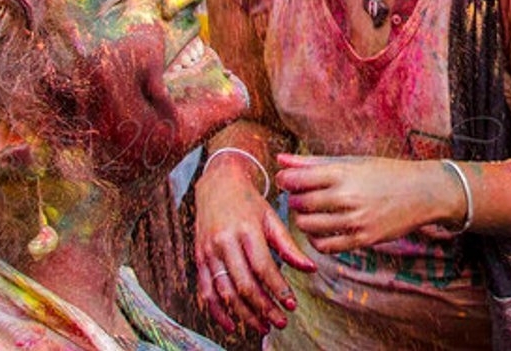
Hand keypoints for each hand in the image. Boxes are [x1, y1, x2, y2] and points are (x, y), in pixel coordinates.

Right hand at [194, 151, 315, 334]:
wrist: (218, 184)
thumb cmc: (249, 202)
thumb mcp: (272, 217)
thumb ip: (289, 245)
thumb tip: (311, 268)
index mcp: (246, 230)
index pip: (263, 266)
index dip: (277, 288)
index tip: (292, 304)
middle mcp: (225, 242)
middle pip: (244, 284)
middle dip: (264, 307)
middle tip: (280, 322)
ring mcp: (208, 252)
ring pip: (225, 292)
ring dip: (244, 314)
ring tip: (262, 327)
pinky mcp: (199, 260)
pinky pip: (205, 291)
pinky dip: (217, 312)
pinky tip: (232, 326)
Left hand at [277, 154, 461, 254]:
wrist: (423, 192)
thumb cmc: (386, 172)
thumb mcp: (352, 161)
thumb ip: (313, 162)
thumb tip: (281, 160)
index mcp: (343, 172)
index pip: (297, 179)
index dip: (285, 180)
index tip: (287, 180)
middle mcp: (347, 197)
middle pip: (300, 203)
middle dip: (294, 200)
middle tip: (300, 196)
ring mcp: (355, 220)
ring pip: (308, 226)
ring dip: (302, 220)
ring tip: (310, 212)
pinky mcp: (362, 240)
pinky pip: (325, 246)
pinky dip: (316, 239)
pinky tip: (321, 230)